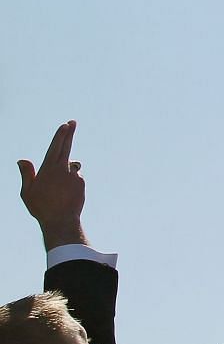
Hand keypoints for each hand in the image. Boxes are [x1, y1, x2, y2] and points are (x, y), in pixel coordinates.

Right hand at [18, 121, 86, 248]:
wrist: (60, 220)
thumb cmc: (40, 207)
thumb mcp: (27, 192)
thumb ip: (27, 174)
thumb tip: (22, 159)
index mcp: (48, 169)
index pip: (55, 148)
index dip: (60, 136)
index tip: (65, 125)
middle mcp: (62, 169)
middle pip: (67, 147)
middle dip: (69, 134)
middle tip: (72, 122)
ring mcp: (73, 175)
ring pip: (71, 166)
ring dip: (66, 170)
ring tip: (58, 189)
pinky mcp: (81, 182)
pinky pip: (75, 177)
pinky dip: (70, 181)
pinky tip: (65, 195)